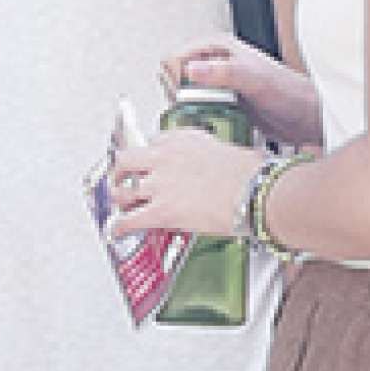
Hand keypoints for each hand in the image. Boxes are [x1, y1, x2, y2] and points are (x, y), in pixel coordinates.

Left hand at [110, 128, 264, 240]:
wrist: (252, 190)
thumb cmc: (247, 173)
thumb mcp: (223, 150)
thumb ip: (209, 153)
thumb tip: (219, 163)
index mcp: (181, 140)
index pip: (154, 141)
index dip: (150, 155)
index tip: (150, 162)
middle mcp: (165, 157)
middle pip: (127, 158)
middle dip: (120, 169)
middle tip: (121, 177)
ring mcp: (160, 184)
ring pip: (124, 189)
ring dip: (118, 198)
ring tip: (119, 203)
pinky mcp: (162, 210)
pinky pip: (131, 219)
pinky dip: (120, 227)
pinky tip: (117, 231)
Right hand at [163, 36, 318, 146]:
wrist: (308, 116)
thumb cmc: (288, 91)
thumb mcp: (253, 79)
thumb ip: (223, 72)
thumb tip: (192, 69)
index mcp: (217, 48)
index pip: (176, 57)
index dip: (175, 77)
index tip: (185, 94)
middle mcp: (215, 63)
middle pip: (175, 77)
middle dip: (179, 94)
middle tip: (196, 107)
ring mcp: (218, 84)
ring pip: (184, 95)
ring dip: (189, 108)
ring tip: (206, 116)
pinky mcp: (223, 103)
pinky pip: (198, 110)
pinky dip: (199, 118)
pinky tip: (214, 124)